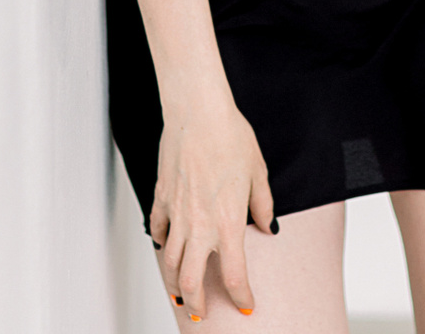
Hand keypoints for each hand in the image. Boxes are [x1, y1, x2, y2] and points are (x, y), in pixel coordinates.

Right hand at [149, 87, 277, 318]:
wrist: (198, 111)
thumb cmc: (230, 135)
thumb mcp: (257, 171)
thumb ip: (262, 205)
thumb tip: (267, 226)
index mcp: (228, 222)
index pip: (234, 275)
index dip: (241, 297)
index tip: (245, 305)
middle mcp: (199, 225)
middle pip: (191, 281)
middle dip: (196, 305)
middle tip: (201, 314)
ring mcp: (176, 213)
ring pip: (169, 262)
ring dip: (174, 283)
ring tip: (180, 293)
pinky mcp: (161, 197)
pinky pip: (157, 229)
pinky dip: (160, 243)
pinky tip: (164, 247)